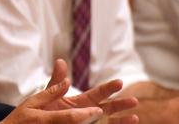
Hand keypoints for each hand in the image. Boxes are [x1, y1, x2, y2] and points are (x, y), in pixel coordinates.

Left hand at [0, 59, 138, 123]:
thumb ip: (56, 82)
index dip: (108, 88)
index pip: (98, 93)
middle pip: (108, 108)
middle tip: (133, 100)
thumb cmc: (42, 113)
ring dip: (122, 120)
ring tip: (135, 117)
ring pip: (109, 122)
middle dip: (120, 104)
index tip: (120, 82)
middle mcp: (89, 114)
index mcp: (81, 102)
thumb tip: (60, 61)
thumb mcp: (48, 96)